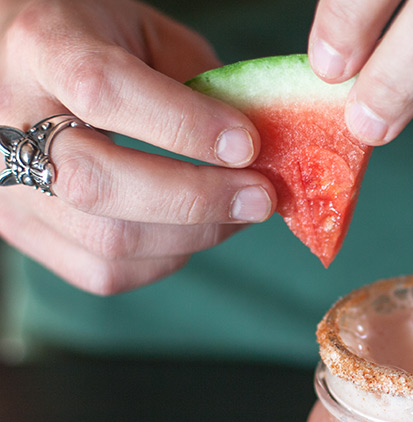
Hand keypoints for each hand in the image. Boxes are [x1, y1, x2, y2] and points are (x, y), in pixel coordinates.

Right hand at [0, 0, 276, 294]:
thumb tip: (262, 144)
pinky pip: (103, 272)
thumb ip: (198, 80)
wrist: (19, 63)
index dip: (183, 124)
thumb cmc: (93, 38)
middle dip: (197, 198)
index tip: (247, 144)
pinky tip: (194, 229)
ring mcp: (4, 186)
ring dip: (193, 235)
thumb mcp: (146, 33)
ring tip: (239, 211)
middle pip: (97, 183)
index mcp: (38, 45)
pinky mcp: (23, 230)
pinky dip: (166, 258)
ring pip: (105, 241)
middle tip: (260, 196)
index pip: (103, 90)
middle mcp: (5, 120)